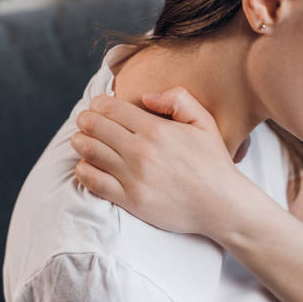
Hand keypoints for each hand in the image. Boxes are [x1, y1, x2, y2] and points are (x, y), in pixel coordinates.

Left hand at [70, 87, 249, 237]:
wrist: (221, 205)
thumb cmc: (213, 162)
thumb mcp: (204, 121)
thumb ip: (178, 99)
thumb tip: (146, 97)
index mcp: (156, 129)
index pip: (111, 108)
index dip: (98, 104)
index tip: (98, 106)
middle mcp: (141, 151)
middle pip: (95, 126)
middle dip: (85, 120)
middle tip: (85, 121)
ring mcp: (133, 177)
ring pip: (90, 151)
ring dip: (80, 142)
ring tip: (81, 140)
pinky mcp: (130, 200)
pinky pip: (93, 181)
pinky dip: (83, 170)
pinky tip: (85, 166)